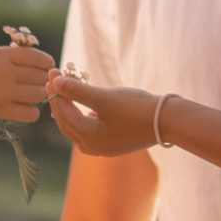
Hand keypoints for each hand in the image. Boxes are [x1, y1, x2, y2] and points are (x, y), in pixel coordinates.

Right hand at [0, 43, 53, 122]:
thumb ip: (17, 55)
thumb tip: (45, 63)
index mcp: (4, 56)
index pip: (39, 58)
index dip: (47, 63)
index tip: (46, 66)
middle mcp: (6, 73)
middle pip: (41, 77)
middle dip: (41, 79)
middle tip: (34, 80)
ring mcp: (4, 93)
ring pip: (39, 95)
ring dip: (38, 94)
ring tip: (30, 93)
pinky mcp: (2, 111)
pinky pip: (31, 114)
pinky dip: (32, 111)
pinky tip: (25, 106)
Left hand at [48, 72, 166, 156]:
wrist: (168, 123)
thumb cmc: (137, 109)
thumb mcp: (104, 97)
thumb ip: (78, 90)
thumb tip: (55, 81)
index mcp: (88, 138)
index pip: (63, 112)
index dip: (55, 91)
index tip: (52, 72)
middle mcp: (93, 147)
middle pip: (66, 122)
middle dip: (59, 100)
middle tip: (54, 79)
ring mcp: (103, 148)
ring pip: (77, 128)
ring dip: (70, 109)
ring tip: (66, 91)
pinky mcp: (113, 144)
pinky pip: (90, 131)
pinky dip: (83, 117)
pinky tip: (86, 108)